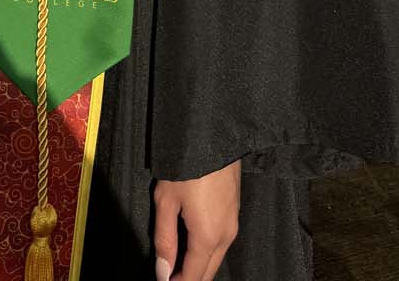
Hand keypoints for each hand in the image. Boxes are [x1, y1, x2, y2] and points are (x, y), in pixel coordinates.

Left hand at [153, 158, 240, 280]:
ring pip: (216, 258)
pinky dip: (207, 251)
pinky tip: (191, 244)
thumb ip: (164, 239)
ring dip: (198, 266)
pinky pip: (222, 242)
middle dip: (189, 278)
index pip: (194, 277)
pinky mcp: (235, 211)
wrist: (214, 133)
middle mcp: (226, 235)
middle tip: (168, 276)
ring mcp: (233, 223)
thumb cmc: (187, 164)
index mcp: (208, 236)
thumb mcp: (166, 200)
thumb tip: (163, 271)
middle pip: (208, 272)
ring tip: (176, 263)